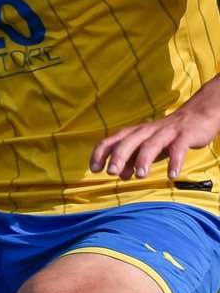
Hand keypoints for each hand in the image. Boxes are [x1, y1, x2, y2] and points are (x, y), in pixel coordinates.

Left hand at [91, 106, 219, 180]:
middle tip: (112, 173)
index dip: (100, 153)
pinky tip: (172, 175)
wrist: (197, 116)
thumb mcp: (146, 147)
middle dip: (118, 156)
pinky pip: (179, 148)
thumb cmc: (165, 135)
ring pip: (151, 144)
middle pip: (129, 141)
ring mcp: (166, 132)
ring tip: (140, 176)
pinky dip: (175, 161)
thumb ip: (133, 160)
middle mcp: (147, 131)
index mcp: (134, 133)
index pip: (111, 141)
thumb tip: (121, 176)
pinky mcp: (185, 135)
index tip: (94, 170)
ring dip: (144, 159)